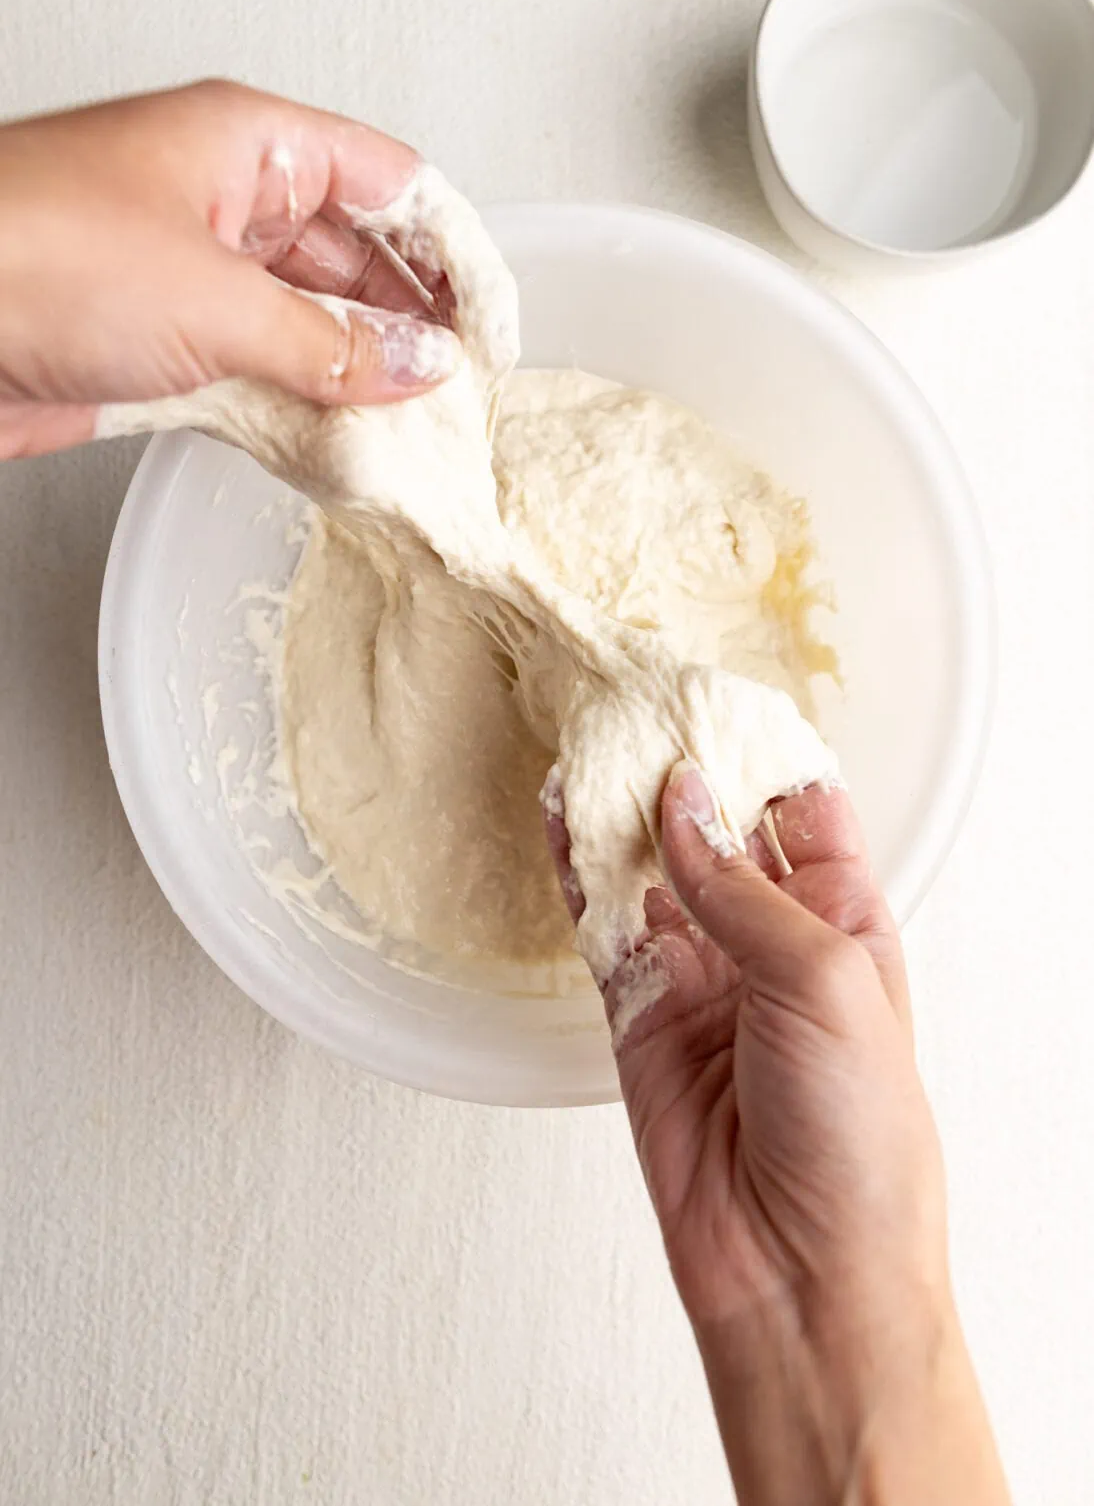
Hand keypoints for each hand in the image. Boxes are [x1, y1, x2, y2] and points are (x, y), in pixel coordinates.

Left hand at [0, 81, 459, 459]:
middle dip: (414, 323)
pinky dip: (303, 409)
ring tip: (411, 429)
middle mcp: (224, 201)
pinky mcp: (160, 344)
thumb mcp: (218, 301)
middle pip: (357, 256)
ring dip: (359, 376)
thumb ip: (333, 343)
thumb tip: (416, 364)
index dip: (456, 251)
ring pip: (310, 321)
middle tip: (460, 391)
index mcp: (249, 144)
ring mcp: (192, 275)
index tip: (492, 325)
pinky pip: (260, 372)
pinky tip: (339, 445)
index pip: (392, 182)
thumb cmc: (29, 256)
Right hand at [546, 763, 1009, 1504]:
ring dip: (618, 812)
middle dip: (678, 771)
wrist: (801, 1273)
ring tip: (586, 747)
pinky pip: (602, 928)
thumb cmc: (861, 1140)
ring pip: (650, 870)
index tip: (710, 700)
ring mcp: (701, 977)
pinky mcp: (639, 1016)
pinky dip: (577, 873)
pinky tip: (559, 820)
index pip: (802, 809)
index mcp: (845, 922)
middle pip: (716, 829)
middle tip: (635, 709)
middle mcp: (771, 941)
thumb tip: (681, 802)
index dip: (758, 752)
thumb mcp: (825, 981)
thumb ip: (740, 887)